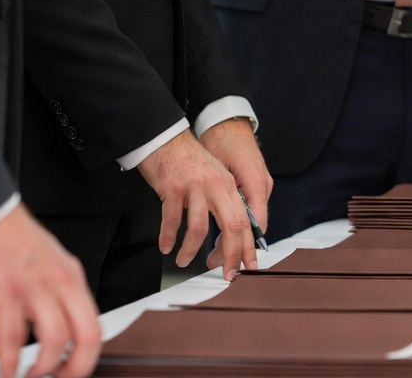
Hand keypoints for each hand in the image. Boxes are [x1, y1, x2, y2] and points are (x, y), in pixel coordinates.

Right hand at [0, 204, 100, 377]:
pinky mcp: (6, 291)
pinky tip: (6, 368)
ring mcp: (35, 288)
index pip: (95, 323)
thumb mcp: (48, 262)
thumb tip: (53, 324)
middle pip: (87, 334)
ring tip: (27, 377)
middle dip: (76, 367)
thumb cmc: (11, 237)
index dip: (88, 355)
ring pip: (55, 339)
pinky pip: (14, 335)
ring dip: (43, 367)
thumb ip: (54, 291)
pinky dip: (10, 358)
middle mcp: (60, 283)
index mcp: (72, 277)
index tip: (74, 369)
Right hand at [136, 130, 255, 279]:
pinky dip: (168, 237)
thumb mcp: (213, 176)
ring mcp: (195, 187)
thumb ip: (223, 199)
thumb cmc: (186, 160)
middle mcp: (216, 186)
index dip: (247, 247)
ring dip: (190, 250)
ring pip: (200, 228)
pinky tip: (165, 246)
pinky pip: (173, 220)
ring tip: (183, 261)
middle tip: (226, 274)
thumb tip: (232, 231)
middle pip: (232, 227)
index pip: (244, 221)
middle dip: (230, 255)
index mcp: (228, 185)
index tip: (248, 266)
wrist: (164, 137)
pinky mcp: (173, 188)